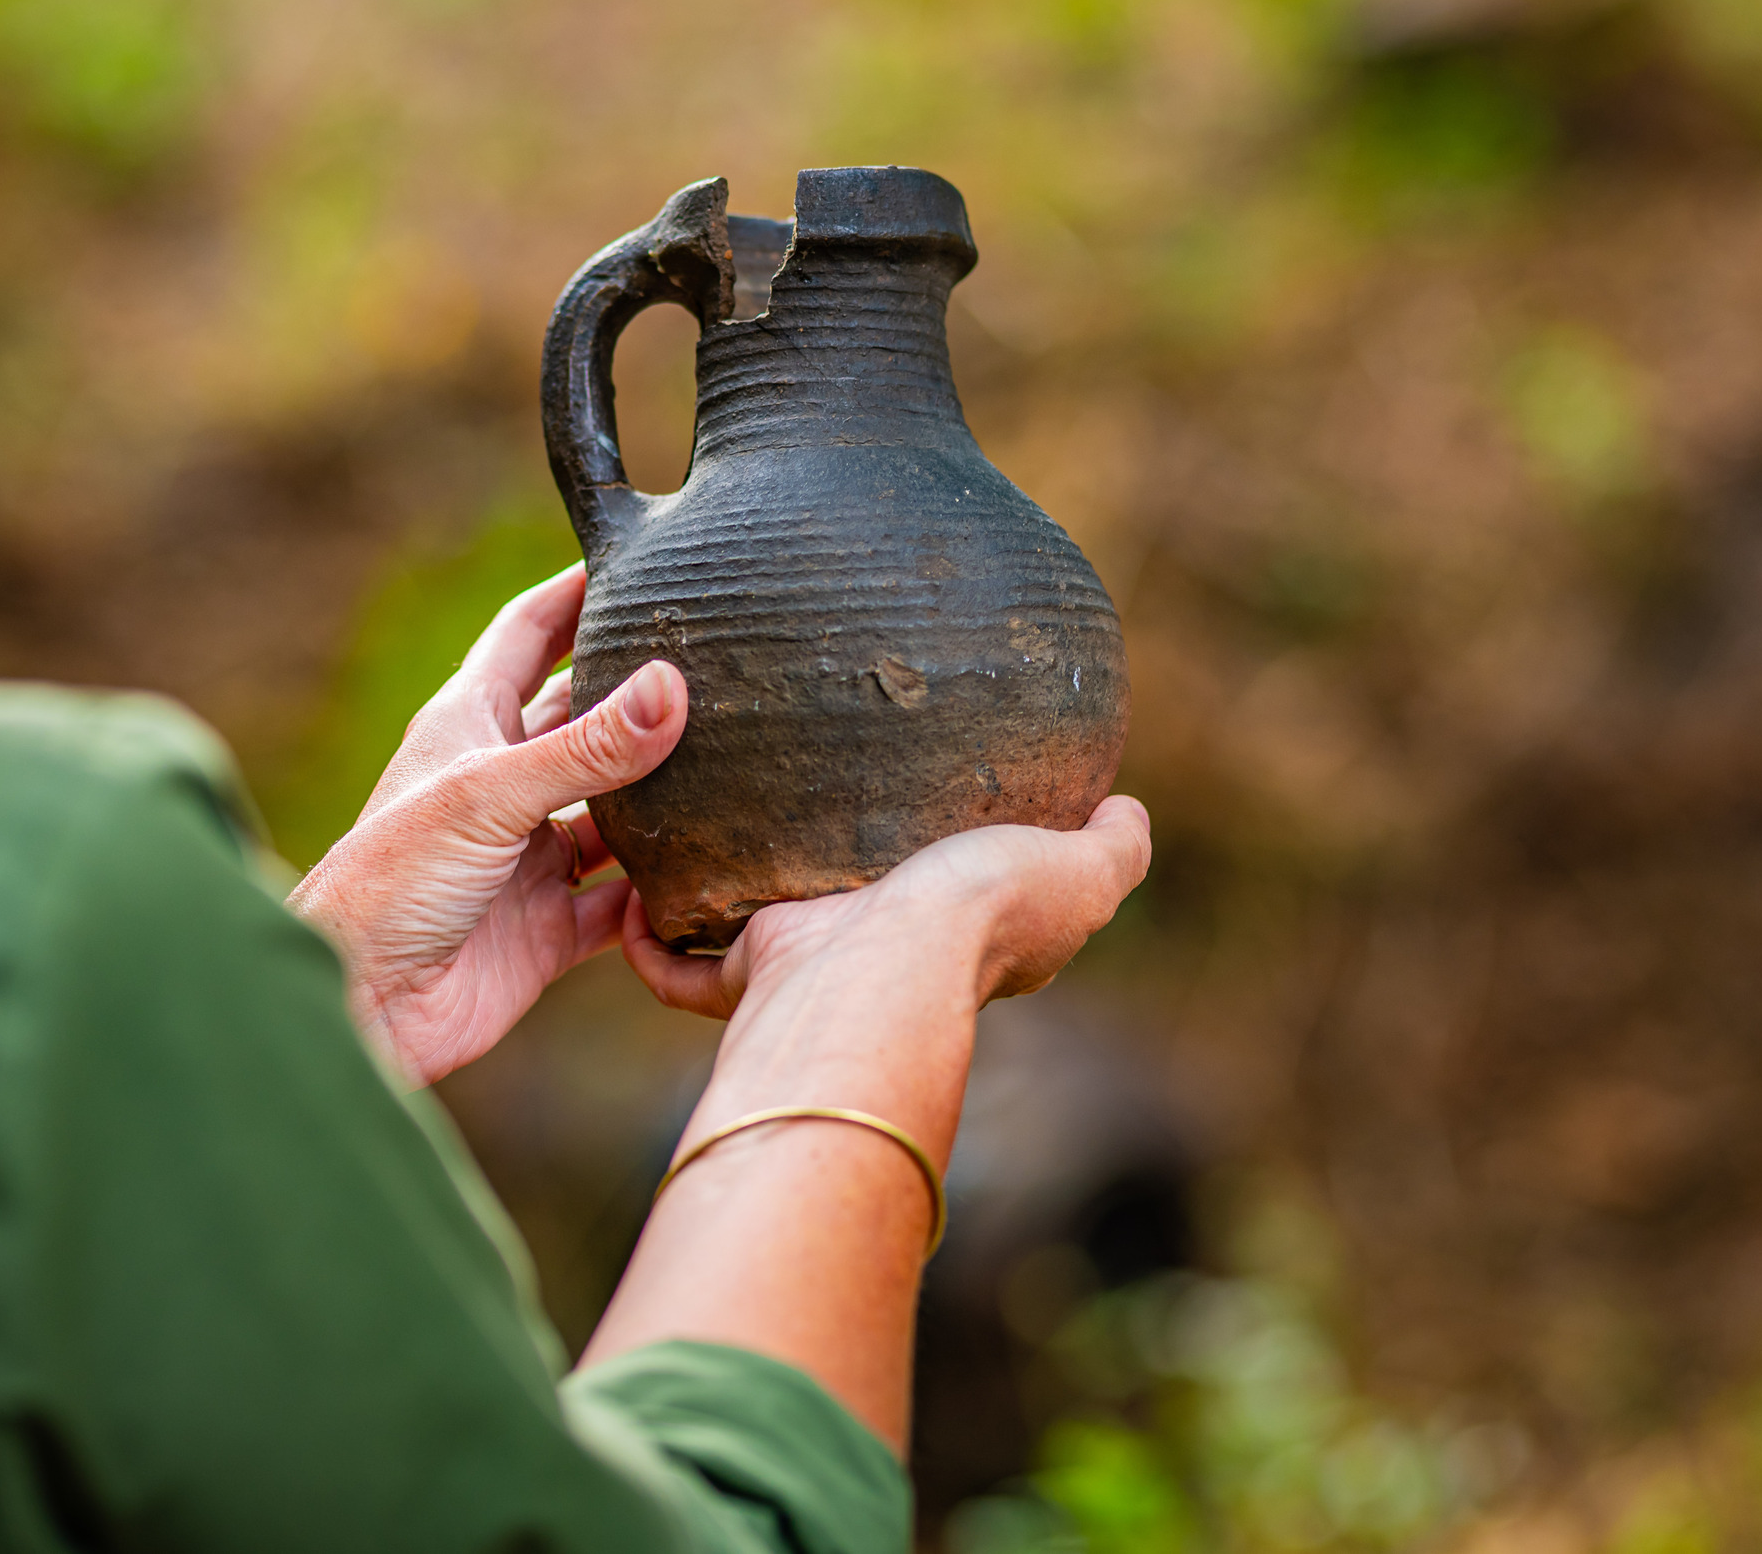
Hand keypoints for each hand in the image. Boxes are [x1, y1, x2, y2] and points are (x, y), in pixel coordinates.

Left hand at [289, 566, 688, 1086]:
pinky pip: (626, 900)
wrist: (360, 1009)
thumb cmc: (387, 885)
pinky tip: (715, 867)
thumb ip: (585, 748)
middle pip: (583, 717)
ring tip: (741, 756)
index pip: (528, 633)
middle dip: (640, 689)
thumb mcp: (488, 797)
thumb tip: (669, 685)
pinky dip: (664, 888)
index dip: (575, 592)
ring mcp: (530, 856)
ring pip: (616, 809)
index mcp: (469, 726)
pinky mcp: (551, 927)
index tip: (637, 556)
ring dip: (666, 791)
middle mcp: (504, 783)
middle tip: (718, 655)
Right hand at [621, 795, 1152, 1022]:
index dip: (925, 862)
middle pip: (833, 913)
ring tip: (695, 811)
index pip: (935, 899)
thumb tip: (1126, 805)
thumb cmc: (975, 922)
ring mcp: (798, 973)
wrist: (876, 977)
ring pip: (745, 934)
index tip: (900, 793)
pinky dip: (648, 932)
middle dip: (805, 867)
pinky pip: (674, 961)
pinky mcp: (738, 976)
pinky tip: (635, 876)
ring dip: (715, 893)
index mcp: (945, 936)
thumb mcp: (1077, 876)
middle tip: (781, 784)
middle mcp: (870, 960)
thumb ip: (1111, 847)